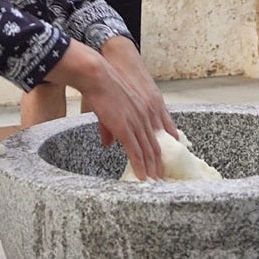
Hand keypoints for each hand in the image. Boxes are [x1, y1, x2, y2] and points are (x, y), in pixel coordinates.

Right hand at [98, 36, 177, 174]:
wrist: (98, 77)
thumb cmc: (102, 88)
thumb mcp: (111, 109)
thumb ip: (111, 129)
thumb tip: (108, 145)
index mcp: (144, 111)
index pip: (156, 136)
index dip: (159, 151)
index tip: (161, 164)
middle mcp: (144, 117)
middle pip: (155, 146)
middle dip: (158, 164)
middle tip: (161, 178)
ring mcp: (135, 123)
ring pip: (147, 151)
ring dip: (151, 169)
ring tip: (155, 182)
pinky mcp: (125, 128)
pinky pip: (135, 152)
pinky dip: (140, 166)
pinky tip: (143, 177)